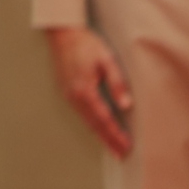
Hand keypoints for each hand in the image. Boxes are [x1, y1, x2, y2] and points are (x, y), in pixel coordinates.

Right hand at [48, 25, 131, 156]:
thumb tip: (126, 105)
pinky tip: (98, 128)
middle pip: (93, 125)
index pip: (103, 119)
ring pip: (86, 120)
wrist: (63, 34)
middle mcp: (73, 96)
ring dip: (100, 135)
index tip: (126, 146)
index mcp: (84, 90)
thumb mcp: (107, 60)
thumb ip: (117, 83)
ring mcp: (67, 95)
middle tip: (120, 154)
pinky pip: (80, 113)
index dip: (115, 134)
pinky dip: (91, 124)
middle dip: (108, 140)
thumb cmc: (86, 44)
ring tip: (112, 147)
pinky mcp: (66, 91)